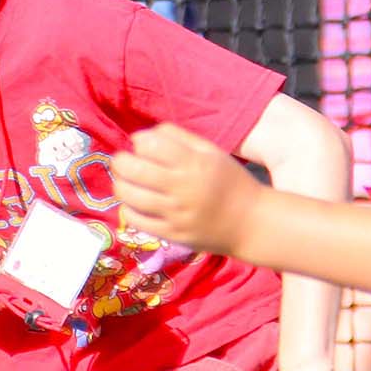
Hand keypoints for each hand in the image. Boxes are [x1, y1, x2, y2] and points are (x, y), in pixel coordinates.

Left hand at [109, 122, 258, 253]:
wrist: (251, 223)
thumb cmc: (229, 181)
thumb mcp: (211, 151)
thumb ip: (178, 137)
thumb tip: (142, 136)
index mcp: (193, 163)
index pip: (149, 144)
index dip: (139, 140)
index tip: (143, 144)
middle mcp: (181, 188)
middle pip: (132, 169)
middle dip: (120, 161)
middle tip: (124, 161)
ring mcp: (175, 214)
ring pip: (128, 195)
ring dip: (120, 183)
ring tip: (126, 180)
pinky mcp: (171, 235)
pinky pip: (135, 220)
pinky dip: (127, 207)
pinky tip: (134, 202)